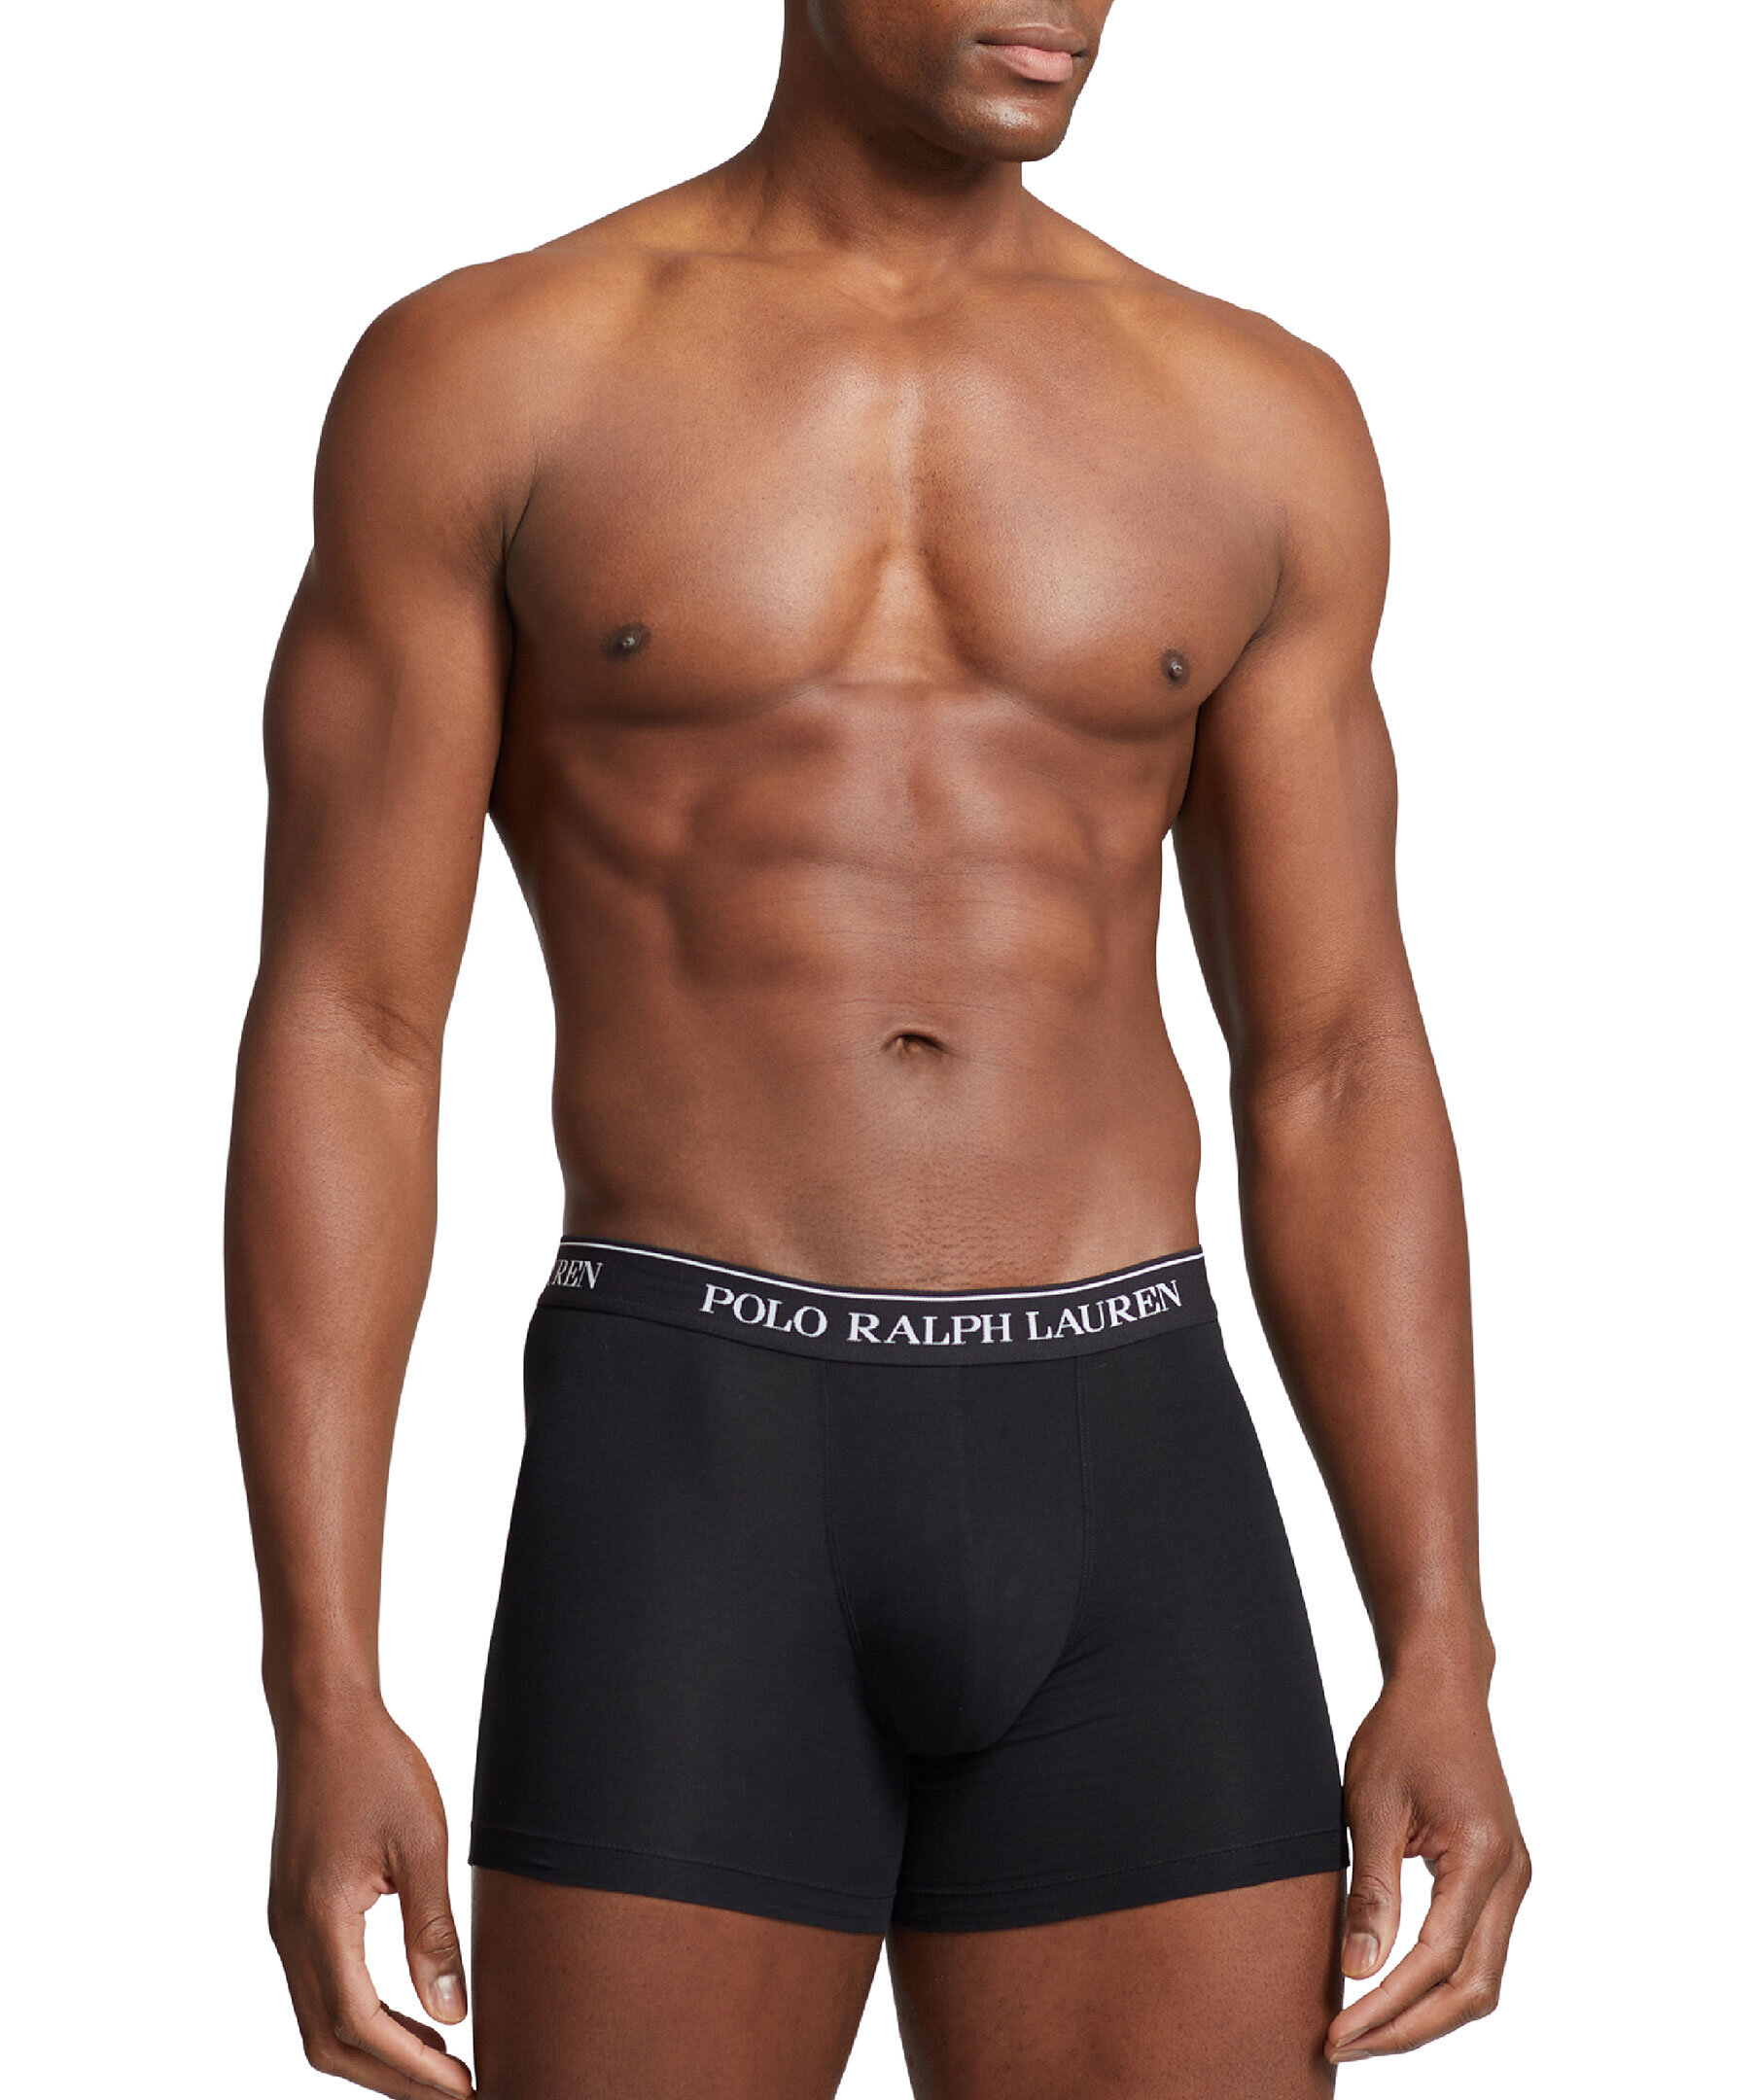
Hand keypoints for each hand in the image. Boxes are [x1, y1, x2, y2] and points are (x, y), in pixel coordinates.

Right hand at [267, 1697, 472, 2096]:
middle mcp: (290, 1933)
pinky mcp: (294, 1914)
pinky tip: (412, 2018)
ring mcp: (286, 1926)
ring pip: (320, 2024)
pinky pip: (321, 1991)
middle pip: (331, 2042)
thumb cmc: (377, 1766)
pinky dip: (363, 2021)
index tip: (463, 2089)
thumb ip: (433, 1931)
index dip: (411, 2069)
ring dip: (377, 2054)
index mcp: (319, 1919)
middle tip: (458, 2092)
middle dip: (393, 2078)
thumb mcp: (423, 1844)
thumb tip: (454, 2013)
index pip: (360, 2025)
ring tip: (442, 2065)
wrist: (324, 1718)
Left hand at [1327, 1666, 1530, 2064]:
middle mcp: (1511, 1877)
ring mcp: (1512, 1880)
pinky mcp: (1500, 1879)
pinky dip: (1438, 1984)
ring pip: (1481, 1979)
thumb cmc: (1402, 1734)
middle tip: (1345, 2045)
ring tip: (1362, 2031)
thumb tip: (1358, 1970)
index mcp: (1482, 1858)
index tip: (1339, 2034)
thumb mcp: (1371, 1807)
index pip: (1437, 1960)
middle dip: (1408, 2028)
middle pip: (1472, 1990)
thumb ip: (1371, 1891)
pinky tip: (1392, 1994)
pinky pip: (1478, 1951)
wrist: (1441, 1689)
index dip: (1388, 2007)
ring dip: (1424, 2014)